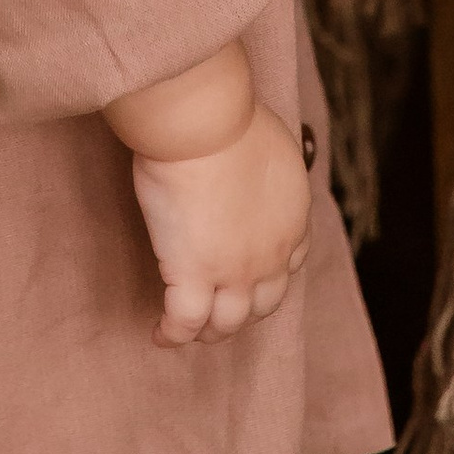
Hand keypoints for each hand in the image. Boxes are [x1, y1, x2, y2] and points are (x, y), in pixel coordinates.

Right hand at [107, 45, 311, 346]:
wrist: (206, 126)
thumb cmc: (232, 120)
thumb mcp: (272, 144)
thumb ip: (267, 168)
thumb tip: (252, 163)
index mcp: (292, 220)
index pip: (289, 265)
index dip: (269, 276)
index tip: (252, 276)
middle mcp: (270, 255)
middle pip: (262, 303)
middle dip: (243, 311)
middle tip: (221, 310)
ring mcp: (234, 272)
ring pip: (227, 323)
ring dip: (211, 330)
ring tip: (193, 329)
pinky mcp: (194, 276)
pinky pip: (185, 322)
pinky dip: (173, 334)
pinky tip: (160, 334)